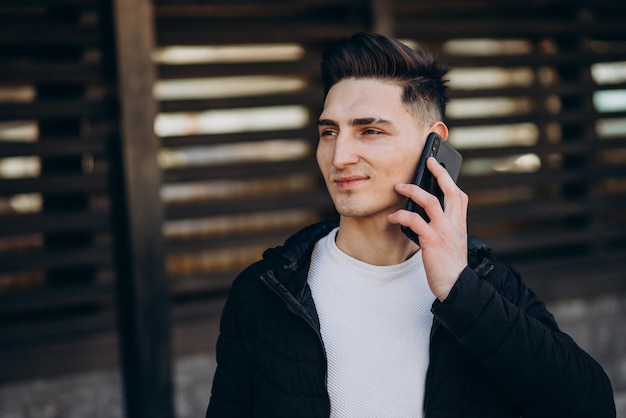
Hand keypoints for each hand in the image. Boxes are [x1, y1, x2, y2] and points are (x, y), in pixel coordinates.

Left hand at [388, 157, 468, 300]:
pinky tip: (392, 217)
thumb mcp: (452, 242)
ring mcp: (444, 231)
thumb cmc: (450, 265)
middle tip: (426, 161)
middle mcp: (455, 224)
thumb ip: (444, 227)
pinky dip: (400, 216)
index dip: (448, 178)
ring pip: (430, 201)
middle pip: (450, 191)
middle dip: (438, 173)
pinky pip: (414, 220)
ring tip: (399, 187)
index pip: (459, 195)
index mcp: (460, 223)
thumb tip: (424, 214)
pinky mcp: (432, 241)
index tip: (437, 165)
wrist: (456, 286)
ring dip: (412, 191)